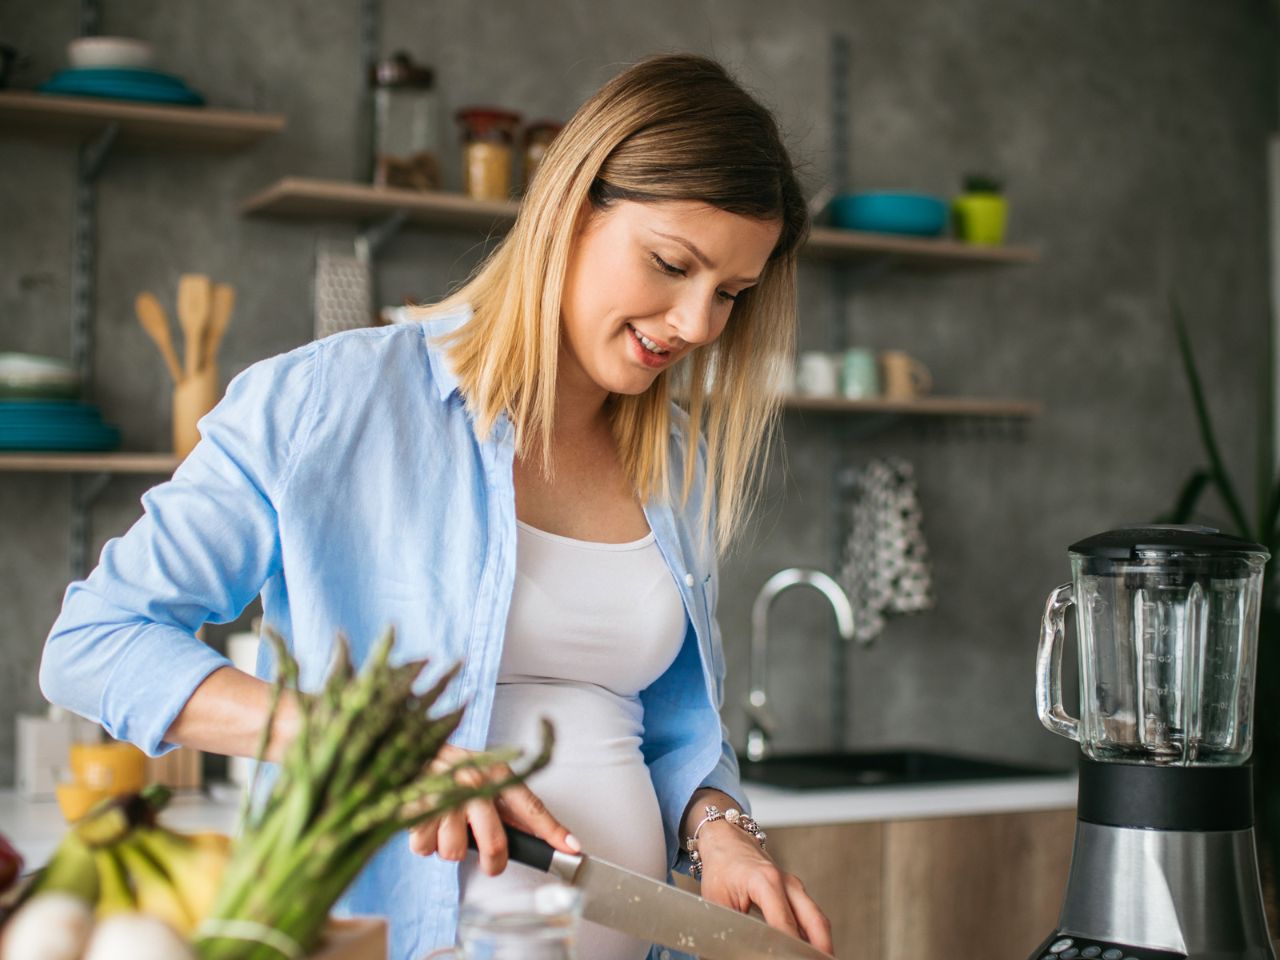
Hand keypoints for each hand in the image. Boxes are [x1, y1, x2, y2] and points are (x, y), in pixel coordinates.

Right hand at [407, 743, 579, 875]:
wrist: (413, 747)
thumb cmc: (457, 767)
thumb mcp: (490, 778)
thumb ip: (516, 808)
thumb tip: (551, 837)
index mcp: (497, 775)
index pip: (531, 807)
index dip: (553, 831)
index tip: (572, 849)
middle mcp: (474, 784)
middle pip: (494, 843)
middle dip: (494, 862)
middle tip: (491, 861)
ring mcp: (445, 795)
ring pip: (455, 851)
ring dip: (451, 847)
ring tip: (449, 828)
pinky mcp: (416, 806)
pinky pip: (424, 848)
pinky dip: (425, 843)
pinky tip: (429, 824)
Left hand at [696, 820, 833, 955]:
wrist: (727, 841)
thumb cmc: (721, 868)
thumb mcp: (716, 901)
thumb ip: (728, 928)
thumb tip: (727, 953)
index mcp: (765, 881)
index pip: (784, 923)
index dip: (787, 948)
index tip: (786, 959)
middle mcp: (787, 883)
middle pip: (815, 921)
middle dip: (821, 948)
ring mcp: (794, 887)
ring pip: (818, 920)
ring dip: (821, 943)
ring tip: (817, 959)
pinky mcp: (796, 893)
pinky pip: (812, 917)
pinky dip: (814, 936)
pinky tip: (808, 951)